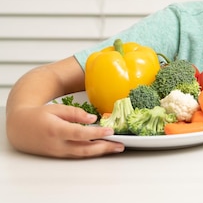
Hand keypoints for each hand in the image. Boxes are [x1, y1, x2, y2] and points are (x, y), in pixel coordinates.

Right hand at [6, 103, 124, 157]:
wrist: (20, 128)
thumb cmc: (38, 116)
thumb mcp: (56, 109)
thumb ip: (75, 114)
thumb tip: (93, 119)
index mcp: (56, 130)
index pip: (80, 134)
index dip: (97, 133)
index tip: (111, 131)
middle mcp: (58, 144)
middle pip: (84, 149)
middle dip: (104, 148)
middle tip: (120, 145)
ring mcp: (58, 152)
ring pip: (82, 154)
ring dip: (100, 152)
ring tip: (116, 148)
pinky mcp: (59, 155)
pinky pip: (77, 155)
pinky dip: (91, 152)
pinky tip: (102, 149)